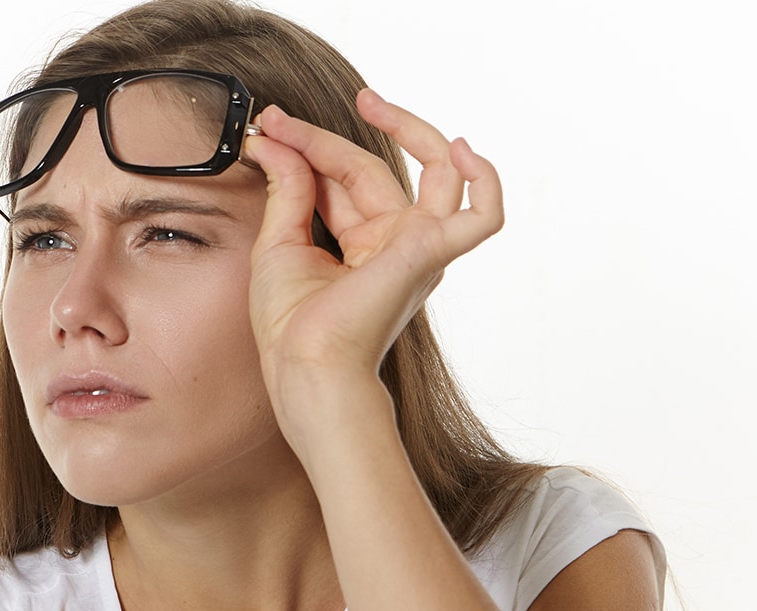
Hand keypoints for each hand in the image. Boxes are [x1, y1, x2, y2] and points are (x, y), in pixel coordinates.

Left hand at [239, 89, 503, 416]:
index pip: (345, 178)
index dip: (309, 148)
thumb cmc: (291, 324)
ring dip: (402, 129)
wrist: (304, 363)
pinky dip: (485, 182)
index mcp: (365, 245)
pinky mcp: (432, 252)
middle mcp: (398, 243)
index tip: (271, 128)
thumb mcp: (279, 241)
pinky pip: (483, 215)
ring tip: (369, 102)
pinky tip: (463, 150)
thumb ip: (288, 187)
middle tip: (281, 119)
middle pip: (373, 169)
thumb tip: (276, 139)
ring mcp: (420, 246)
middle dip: (325, 140)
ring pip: (428, 171)